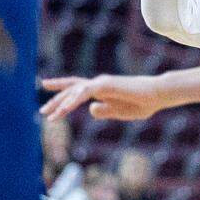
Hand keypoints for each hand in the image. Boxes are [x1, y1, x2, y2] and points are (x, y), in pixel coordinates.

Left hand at [40, 74, 172, 120]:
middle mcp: (99, 84)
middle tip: (42, 111)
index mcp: (102, 90)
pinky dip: (72, 101)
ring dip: (61, 103)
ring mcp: (101, 83)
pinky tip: (63, 109)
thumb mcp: (119, 112)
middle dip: (56, 100)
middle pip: (72, 89)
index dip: (62, 91)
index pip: (77, 88)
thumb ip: (105, 111)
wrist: (157, 95)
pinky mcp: (105, 86)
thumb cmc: (142, 103)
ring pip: (75, 91)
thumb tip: (90, 109)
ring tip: (50, 115)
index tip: (47, 91)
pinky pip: (84, 93)